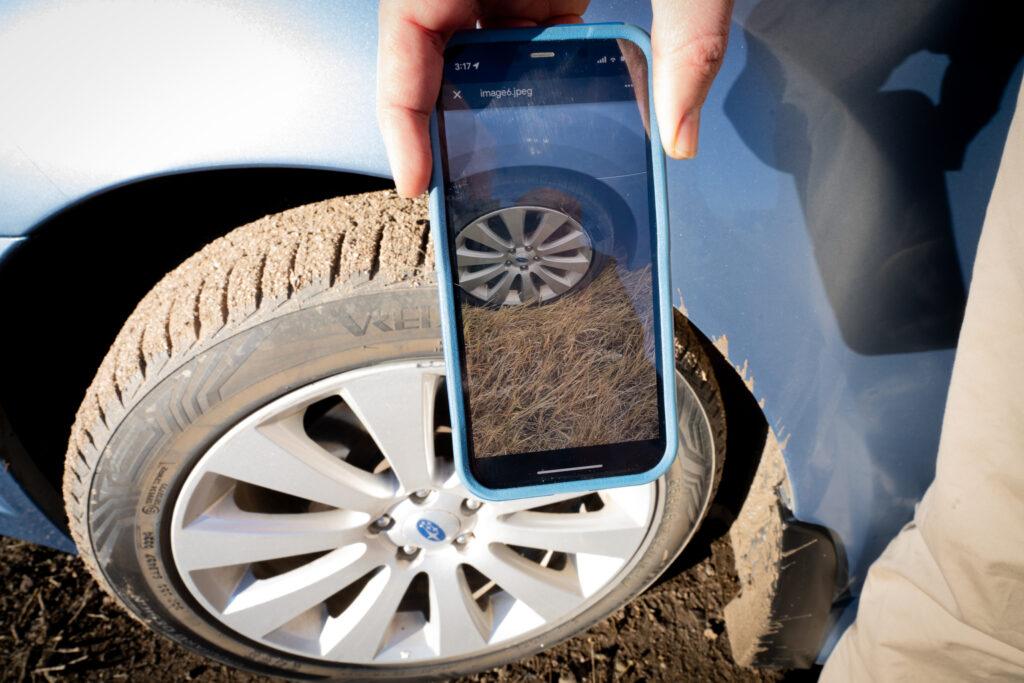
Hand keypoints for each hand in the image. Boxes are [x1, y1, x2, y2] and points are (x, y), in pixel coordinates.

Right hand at [377, 0, 733, 196]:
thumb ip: (687, 27)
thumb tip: (681, 129)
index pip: (404, 28)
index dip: (398, 108)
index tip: (415, 175)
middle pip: (432, 45)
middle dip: (442, 115)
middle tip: (465, 183)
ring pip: (478, 40)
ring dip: (499, 97)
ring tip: (516, 158)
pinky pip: (523, 26)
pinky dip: (541, 72)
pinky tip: (565, 106)